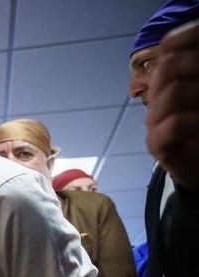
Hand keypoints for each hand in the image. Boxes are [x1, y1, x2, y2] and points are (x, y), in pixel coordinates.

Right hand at [146, 20, 198, 188]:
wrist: (197, 166)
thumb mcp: (198, 91)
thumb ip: (194, 72)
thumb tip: (193, 38)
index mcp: (171, 78)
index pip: (171, 45)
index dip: (188, 37)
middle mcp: (159, 95)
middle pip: (170, 66)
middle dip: (197, 66)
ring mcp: (155, 120)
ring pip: (172, 92)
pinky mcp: (157, 145)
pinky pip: (174, 124)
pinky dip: (194, 122)